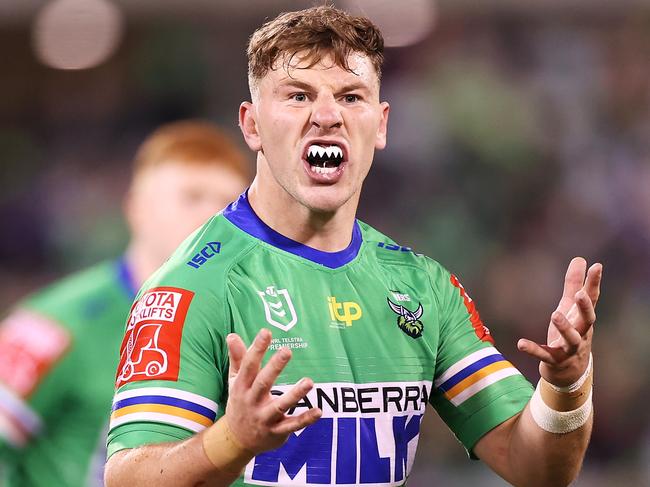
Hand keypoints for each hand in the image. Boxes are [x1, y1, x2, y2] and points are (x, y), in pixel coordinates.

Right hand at [223, 329, 321, 453]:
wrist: (236, 441)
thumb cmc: (240, 402)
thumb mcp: (235, 381)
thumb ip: (237, 358)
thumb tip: (232, 335)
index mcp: (242, 387)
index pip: (249, 365)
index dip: (257, 349)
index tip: (266, 332)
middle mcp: (252, 401)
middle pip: (263, 383)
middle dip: (274, 367)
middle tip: (287, 351)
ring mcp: (264, 418)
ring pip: (280, 406)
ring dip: (295, 394)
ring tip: (309, 381)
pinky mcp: (276, 431)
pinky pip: (292, 425)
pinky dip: (305, 419)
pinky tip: (318, 411)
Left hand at [517, 257, 601, 386]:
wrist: (571, 373)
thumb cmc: (572, 334)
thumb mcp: (571, 309)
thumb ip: (574, 284)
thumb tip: (580, 259)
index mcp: (583, 319)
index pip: (592, 299)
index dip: (594, 283)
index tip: (597, 266)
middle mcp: (581, 333)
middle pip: (588, 320)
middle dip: (585, 308)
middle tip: (579, 295)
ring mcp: (569, 349)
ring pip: (571, 339)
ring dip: (564, 327)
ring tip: (554, 314)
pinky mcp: (555, 361)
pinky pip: (545, 355)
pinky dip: (533, 349)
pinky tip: (520, 343)